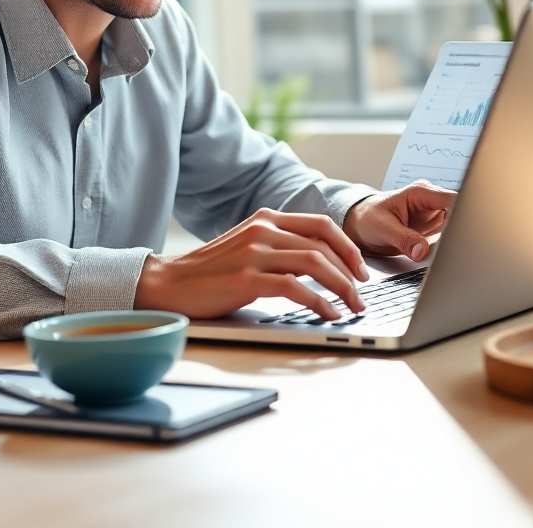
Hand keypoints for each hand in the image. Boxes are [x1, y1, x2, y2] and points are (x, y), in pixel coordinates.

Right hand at [135, 208, 369, 320]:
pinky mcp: (246, 279)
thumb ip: (279, 245)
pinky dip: (319, 302)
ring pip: (315, 263)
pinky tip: (328, 314)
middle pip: (323, 244)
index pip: (321, 224)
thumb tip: (321, 263)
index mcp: (266, 218)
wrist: (170, 282)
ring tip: (352, 306)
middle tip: (362, 294)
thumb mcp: (248, 245)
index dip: (348, 246)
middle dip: (351, 271)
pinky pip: (295, 288)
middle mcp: (263, 230)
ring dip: (341, 287)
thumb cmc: (211, 271)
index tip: (361, 269)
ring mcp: (254, 253)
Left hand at [343, 181, 456, 261]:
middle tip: (464, 246)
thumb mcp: (383, 229)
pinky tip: (452, 251)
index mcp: (420, 192)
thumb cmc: (368, 218)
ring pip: (458, 223)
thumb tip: (423, 251)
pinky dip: (452, 242)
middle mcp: (431, 200)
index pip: (452, 199)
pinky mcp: (434, 226)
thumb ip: (405, 239)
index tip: (468, 230)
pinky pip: (451, 233)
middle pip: (460, 211)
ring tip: (458, 250)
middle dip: (464, 227)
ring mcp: (434, 213)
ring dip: (459, 236)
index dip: (465, 213)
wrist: (360, 224)